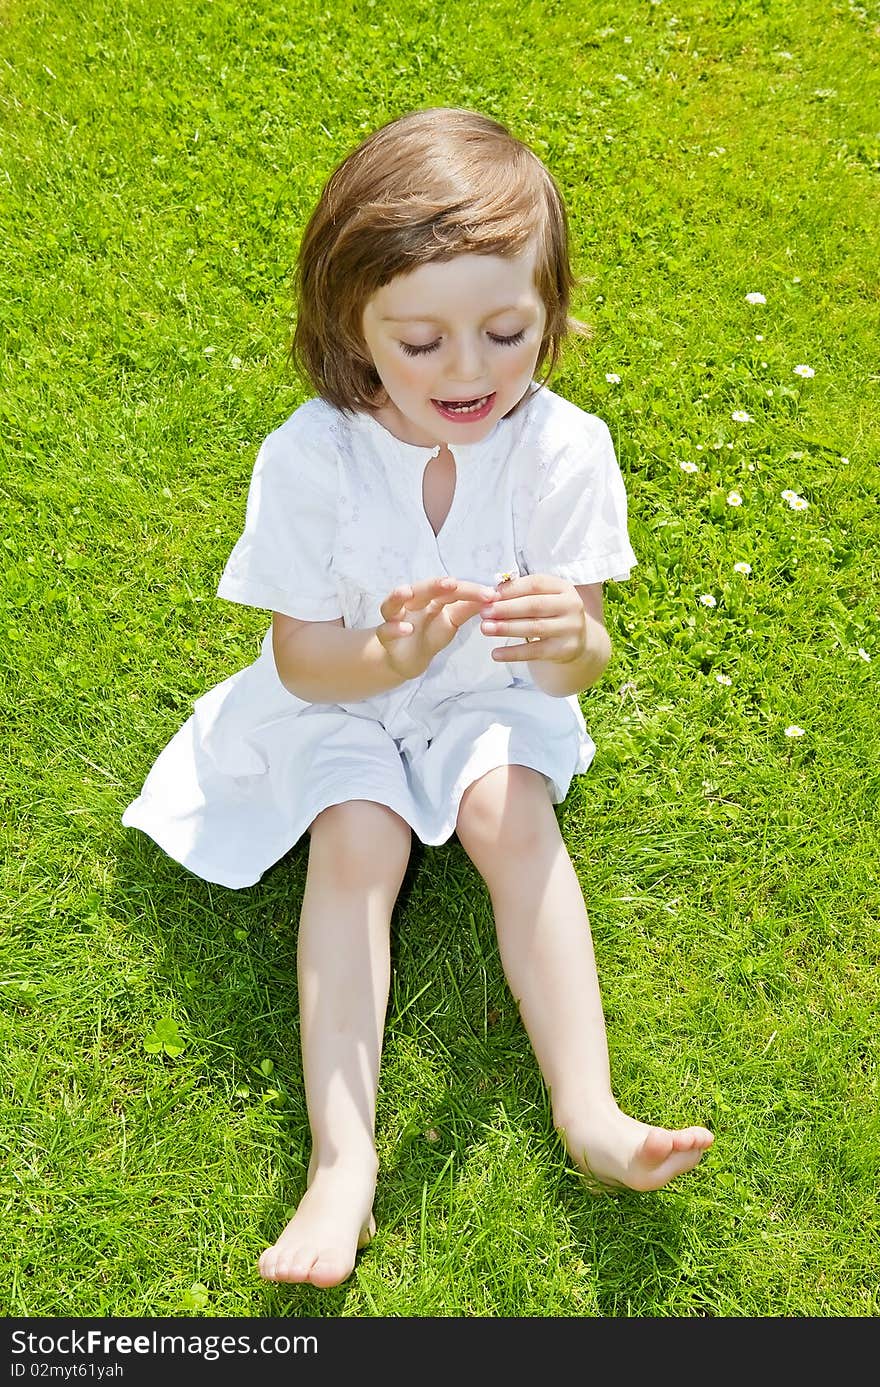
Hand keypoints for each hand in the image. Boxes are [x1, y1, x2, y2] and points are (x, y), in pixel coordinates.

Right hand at [377, 576, 498, 680]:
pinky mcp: (386, 636)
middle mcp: (412, 602)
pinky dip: (395, 628)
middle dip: (434, 585)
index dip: (469, 590)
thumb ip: (467, 608)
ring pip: (393, 603)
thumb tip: (493, 596)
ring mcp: (396, 617)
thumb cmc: (431, 633)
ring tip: (407, 592)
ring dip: (398, 596)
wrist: (410, 659)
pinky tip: (406, 628)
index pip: (451, 589)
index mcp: (431, 597)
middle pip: (422, 589)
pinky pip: (386, 630)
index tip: (491, 595)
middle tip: (451, 582)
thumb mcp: (452, 621)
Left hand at [480, 573, 587, 663]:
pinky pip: (535, 651)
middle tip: (484, 612)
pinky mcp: (564, 649)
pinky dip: (513, 653)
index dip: (511, 589)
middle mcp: (571, 606)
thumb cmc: (551, 614)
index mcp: (563, 587)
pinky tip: (496, 653)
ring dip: (506, 628)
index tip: (489, 595)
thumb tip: (492, 594)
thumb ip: (522, 593)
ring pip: (534, 627)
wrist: (576, 640)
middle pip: (534, 605)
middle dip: (506, 609)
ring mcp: (570, 628)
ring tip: (486, 629)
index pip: (536, 584)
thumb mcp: (544, 597)